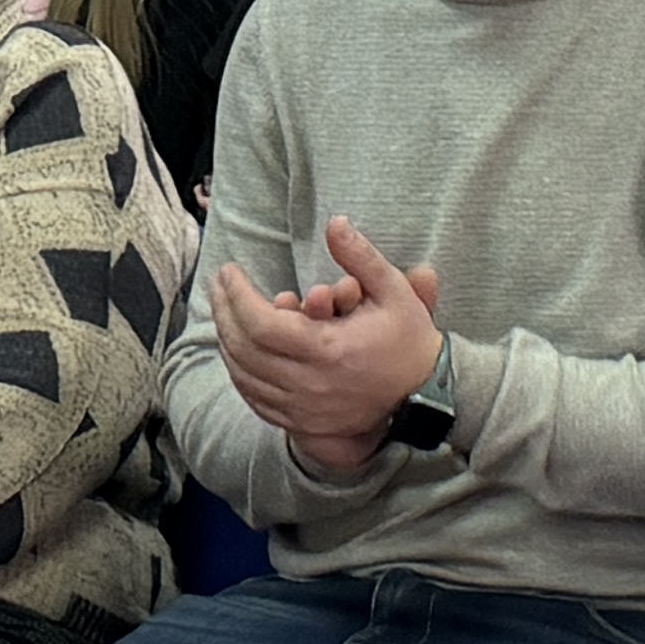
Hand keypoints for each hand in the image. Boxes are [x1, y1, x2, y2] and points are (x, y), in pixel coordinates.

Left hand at [210, 212, 445, 478]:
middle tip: (219, 285)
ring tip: (224, 312)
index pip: (261, 323)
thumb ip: (361, 257)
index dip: (237, 295)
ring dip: (226, 342)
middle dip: (224, 312)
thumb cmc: (409, 342)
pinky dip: (239, 373)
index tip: (230, 271)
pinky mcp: (301, 421)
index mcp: (327, 350)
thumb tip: (335, 223)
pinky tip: (237, 351)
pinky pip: (255, 399)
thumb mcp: (394, 292)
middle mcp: (308, 383)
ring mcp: (302, 407)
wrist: (425, 398)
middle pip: (244, 349)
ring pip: (243, 376)